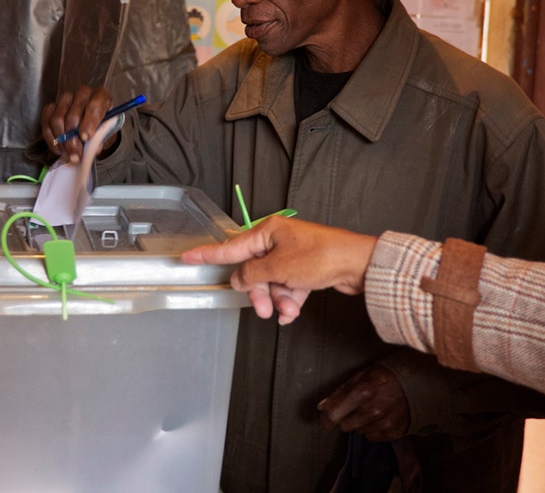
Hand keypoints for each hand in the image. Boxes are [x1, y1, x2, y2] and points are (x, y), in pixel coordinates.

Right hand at [40, 86, 114, 163]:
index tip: (85, 138)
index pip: (94, 106)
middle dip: (72, 139)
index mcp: (101, 96)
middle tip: (75, 155)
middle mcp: (82, 94)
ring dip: (61, 140)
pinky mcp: (52, 106)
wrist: (91, 124)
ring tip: (67, 153)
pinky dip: (51, 138)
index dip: (89, 123)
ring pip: (57, 119)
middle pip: (72, 116)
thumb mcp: (106, 132)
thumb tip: (93, 149)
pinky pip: (46, 122)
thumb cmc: (101, 126)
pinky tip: (59, 148)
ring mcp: (65, 99)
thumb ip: (101, 138)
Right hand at [180, 216, 375, 323]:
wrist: (358, 264)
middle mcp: (278, 241)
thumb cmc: (321, 257)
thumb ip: (252, 275)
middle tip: (264, 309)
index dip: (207, 254)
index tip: (186, 258)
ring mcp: (292, 256)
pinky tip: (294, 312)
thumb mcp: (279, 268)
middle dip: (258, 293)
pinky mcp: (305, 270)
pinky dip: (289, 300)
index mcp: (267, 232)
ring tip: (287, 311)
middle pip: (253, 271)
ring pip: (271, 283)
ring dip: (277, 300)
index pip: (230, 246)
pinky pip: (287, 288)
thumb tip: (238, 279)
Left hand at [318, 365, 409, 441]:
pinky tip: (382, 416)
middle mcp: (372, 411)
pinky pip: (373, 437)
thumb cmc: (386, 376)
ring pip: (359, 432)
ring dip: (361, 423)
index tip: (326, 418)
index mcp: (362, 392)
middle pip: (344, 427)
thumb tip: (322, 407)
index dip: (326, 419)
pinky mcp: (393, 433)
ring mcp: (384, 423)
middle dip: (346, 418)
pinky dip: (374, 429)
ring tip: (372, 409)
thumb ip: (340, 392)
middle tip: (357, 407)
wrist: (419, 384)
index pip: (333, 416)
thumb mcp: (362, 375)